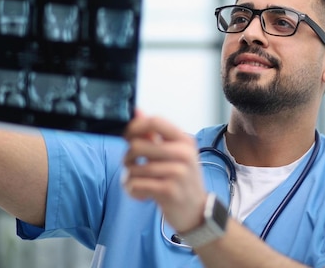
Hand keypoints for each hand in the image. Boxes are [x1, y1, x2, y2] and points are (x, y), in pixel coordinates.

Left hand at [122, 111, 206, 232]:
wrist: (197, 212)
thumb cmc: (182, 180)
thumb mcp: (174, 154)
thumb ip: (154, 134)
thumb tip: (137, 111)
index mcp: (184, 140)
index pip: (155, 121)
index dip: (135, 127)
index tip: (127, 137)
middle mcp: (183, 154)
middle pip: (137, 145)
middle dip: (127, 158)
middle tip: (132, 166)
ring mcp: (177, 172)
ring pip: (134, 168)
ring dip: (129, 178)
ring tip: (138, 183)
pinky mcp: (169, 191)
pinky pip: (136, 185)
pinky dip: (133, 191)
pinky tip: (142, 194)